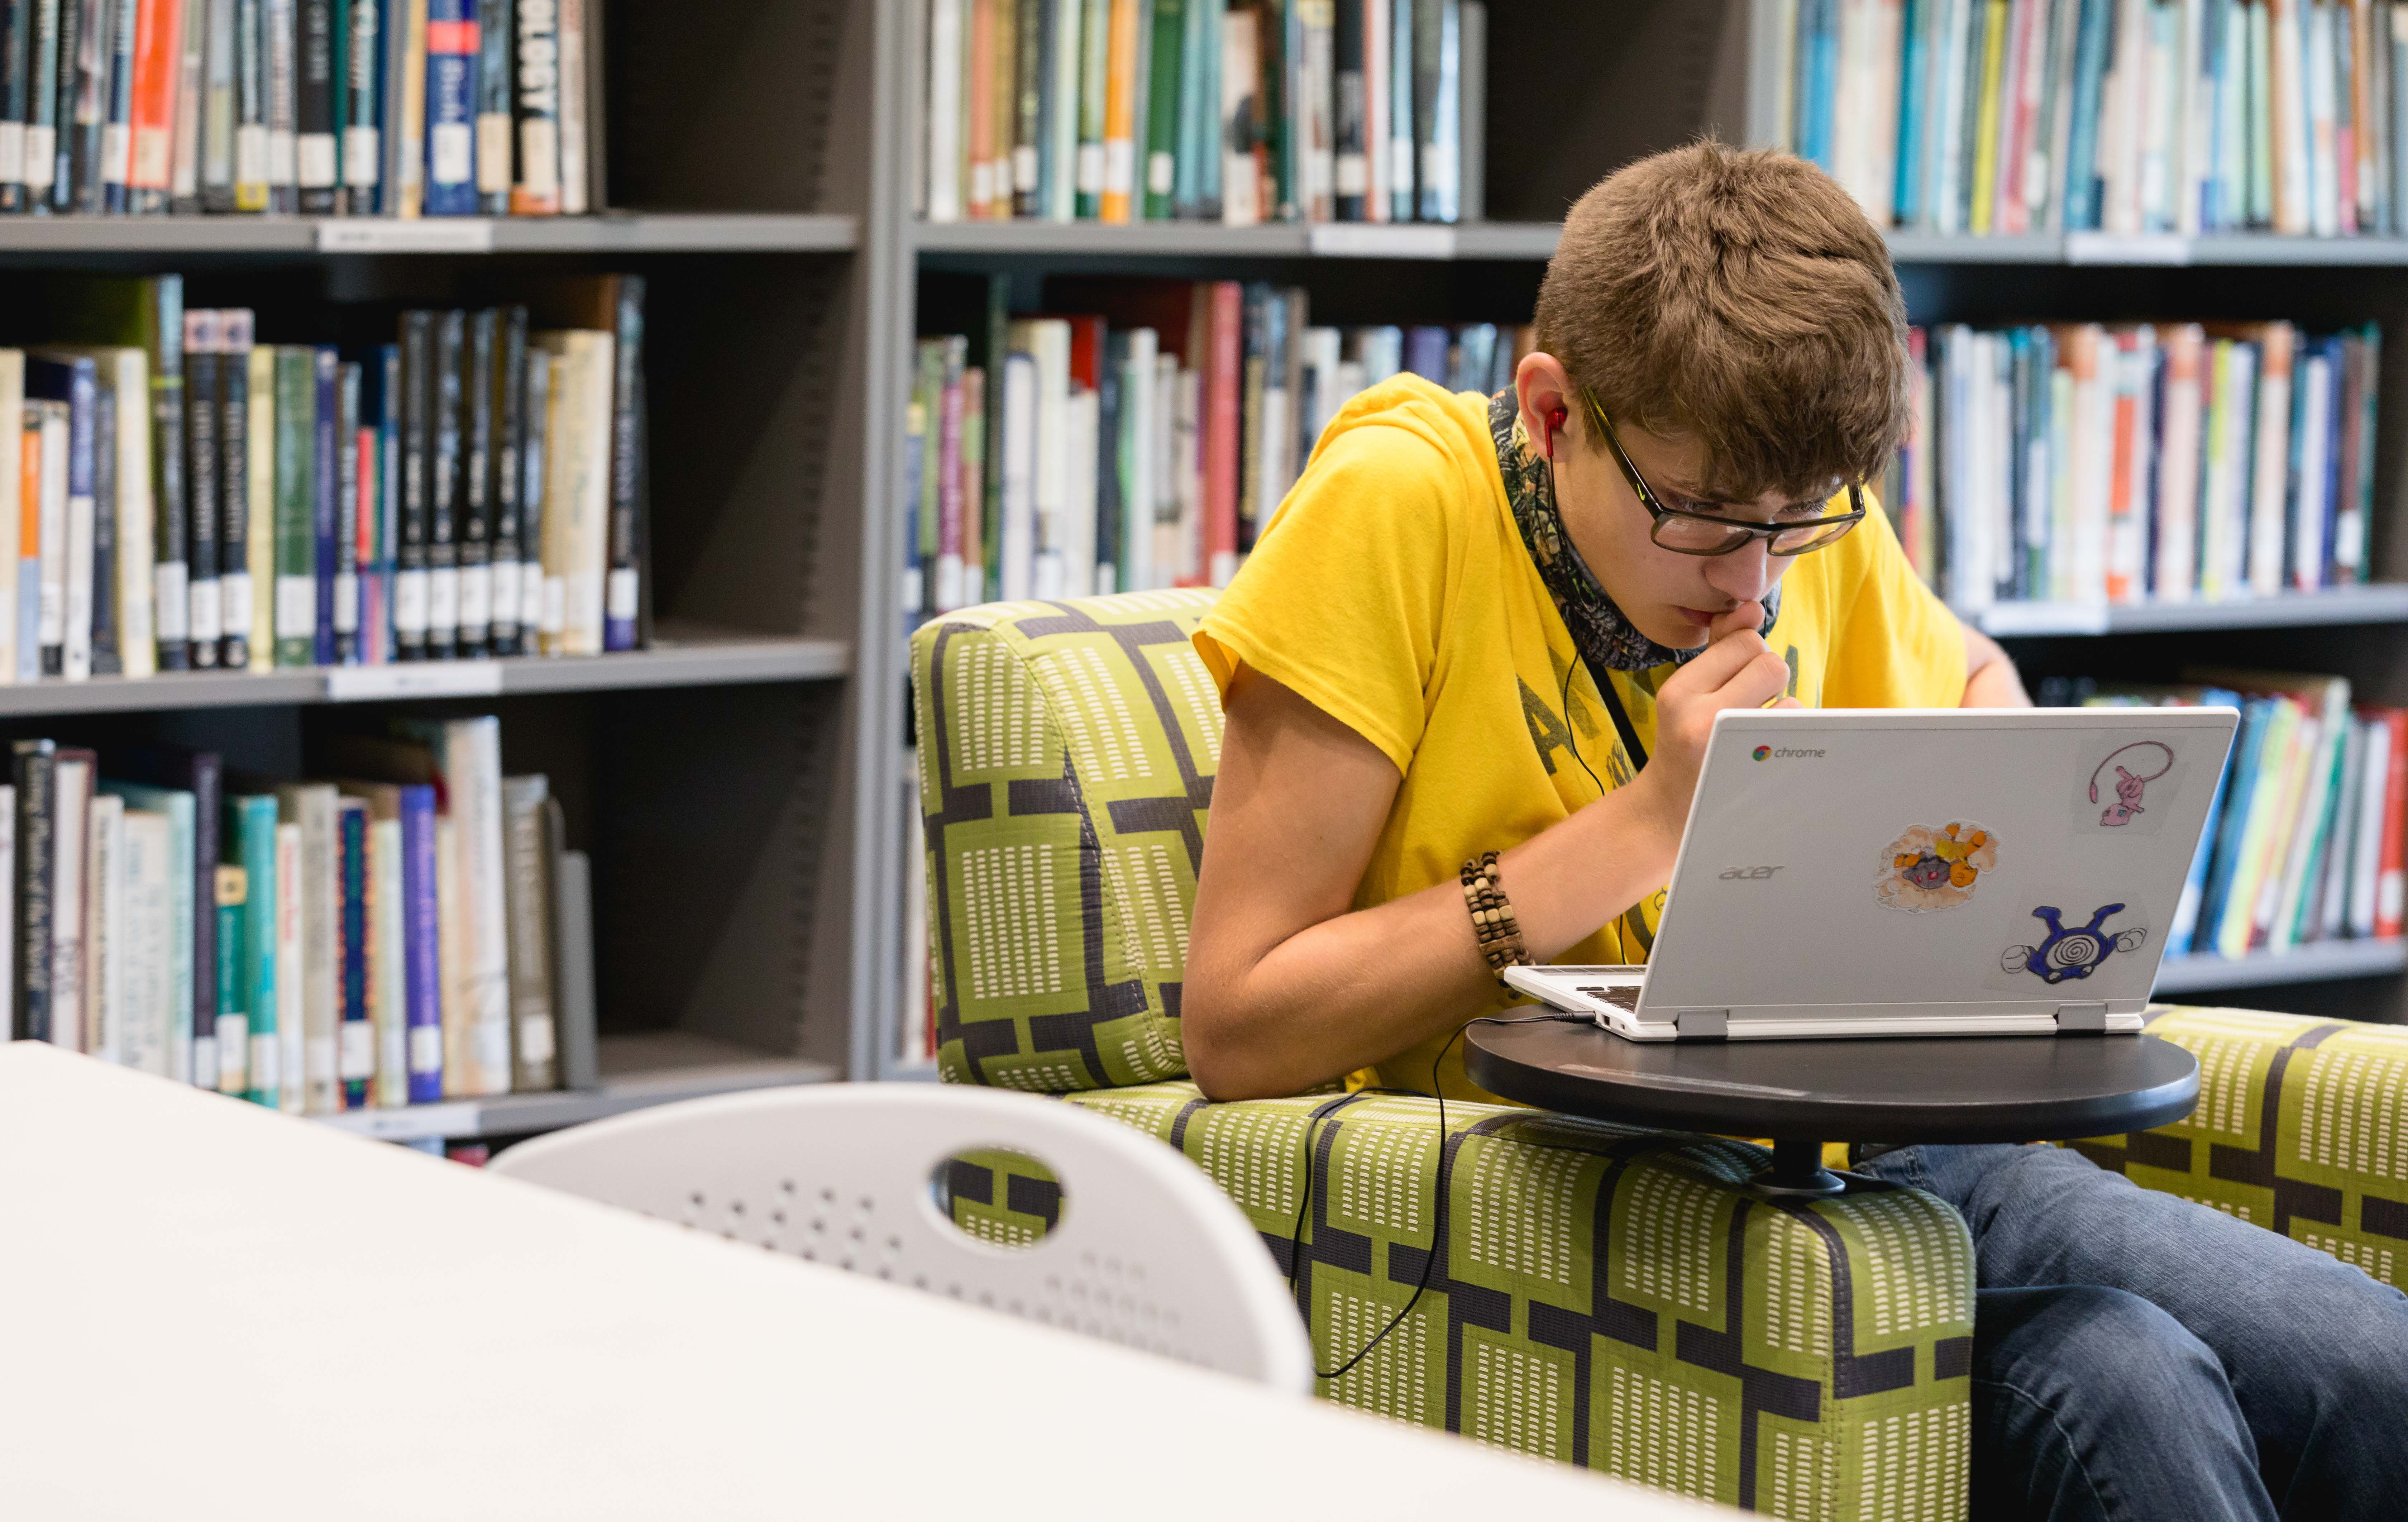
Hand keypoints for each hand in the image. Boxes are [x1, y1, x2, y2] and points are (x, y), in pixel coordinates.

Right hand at [1627, 601, 1799, 837]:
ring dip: (1778, 710)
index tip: (1731, 682)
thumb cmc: (1684, 742)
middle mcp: (1700, 718)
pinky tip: (1763, 753)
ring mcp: (1733, 750)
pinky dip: (1788, 736)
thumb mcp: (1688, 692)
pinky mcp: (1759, 772)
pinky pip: (1796, 731)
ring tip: (1750, 734)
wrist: (1668, 813)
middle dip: (1767, 679)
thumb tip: (1751, 608)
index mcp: (1679, 691)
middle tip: (1744, 705)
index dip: (1748, 657)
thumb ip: (1718, 647)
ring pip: (1789, 698)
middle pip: (1771, 662)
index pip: (1744, 642)